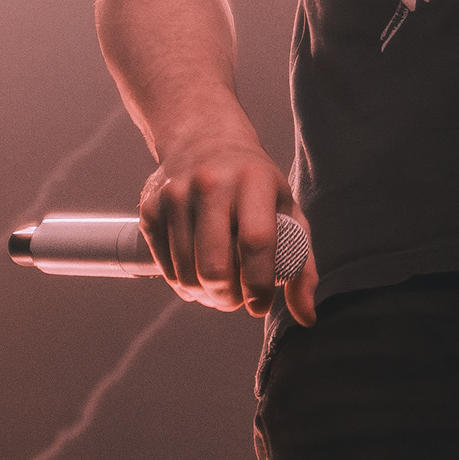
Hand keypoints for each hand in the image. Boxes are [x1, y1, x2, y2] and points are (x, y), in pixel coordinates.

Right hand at [141, 139, 316, 322]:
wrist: (204, 141)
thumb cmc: (255, 186)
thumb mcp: (287, 212)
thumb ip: (302, 266)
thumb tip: (307, 318)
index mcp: (253, 180)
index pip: (255, 243)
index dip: (258, 285)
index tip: (259, 306)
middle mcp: (211, 183)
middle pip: (215, 267)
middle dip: (227, 298)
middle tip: (236, 300)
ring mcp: (176, 194)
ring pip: (186, 274)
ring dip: (204, 296)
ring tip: (218, 291)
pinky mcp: (151, 208)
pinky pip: (165, 267)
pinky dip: (182, 284)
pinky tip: (197, 276)